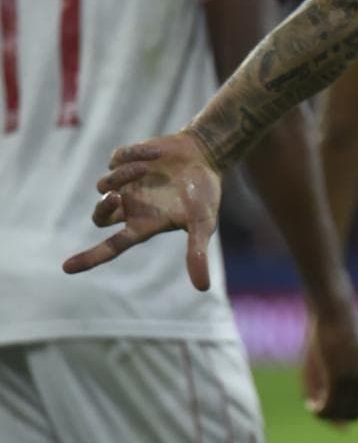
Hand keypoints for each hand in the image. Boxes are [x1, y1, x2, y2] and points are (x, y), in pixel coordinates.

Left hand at [62, 132, 221, 290]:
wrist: (206, 156)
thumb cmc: (205, 193)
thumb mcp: (204, 223)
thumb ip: (197, 252)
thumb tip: (203, 288)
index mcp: (144, 225)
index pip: (112, 247)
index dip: (89, 258)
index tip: (66, 268)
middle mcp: (130, 207)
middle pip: (98, 217)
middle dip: (103, 208)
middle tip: (116, 197)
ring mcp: (126, 184)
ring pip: (105, 185)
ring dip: (124, 176)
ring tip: (148, 168)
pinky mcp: (126, 160)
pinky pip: (117, 159)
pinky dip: (135, 155)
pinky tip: (157, 154)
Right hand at [302, 307, 357, 422]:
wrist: (332, 312)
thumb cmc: (331, 339)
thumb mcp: (333, 369)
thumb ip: (338, 399)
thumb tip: (344, 429)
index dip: (347, 413)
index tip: (331, 406)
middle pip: (356, 415)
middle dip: (336, 416)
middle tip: (319, 406)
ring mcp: (357, 379)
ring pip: (342, 414)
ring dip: (325, 415)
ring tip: (313, 403)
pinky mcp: (341, 377)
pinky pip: (329, 407)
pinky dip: (318, 411)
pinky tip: (309, 403)